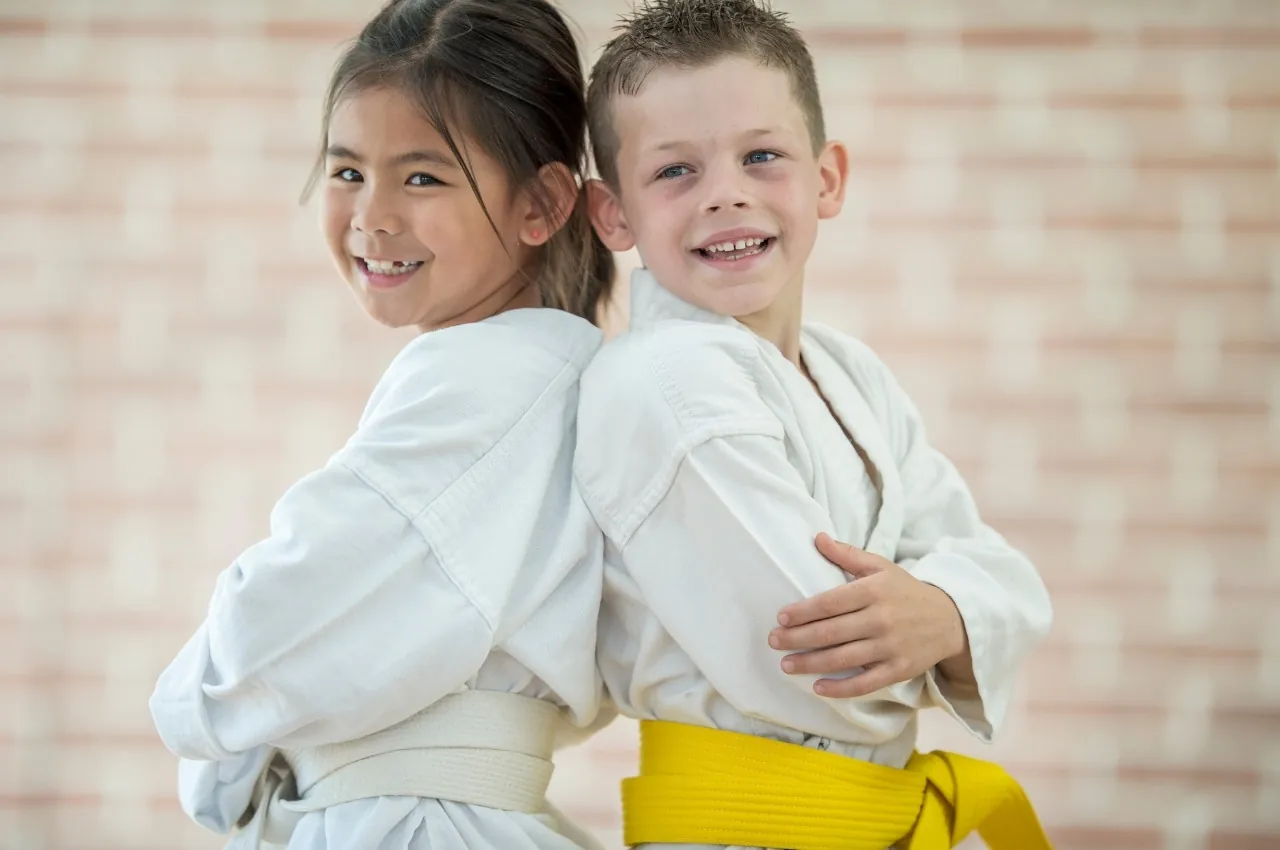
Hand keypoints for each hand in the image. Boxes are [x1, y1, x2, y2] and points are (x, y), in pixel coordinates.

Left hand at [768, 533, 969, 698]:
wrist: (949, 620)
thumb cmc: (906, 591)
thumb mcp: (880, 566)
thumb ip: (848, 554)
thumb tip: (818, 538)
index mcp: (874, 591)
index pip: (831, 602)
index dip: (803, 611)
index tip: (781, 617)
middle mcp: (881, 619)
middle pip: (831, 632)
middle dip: (797, 638)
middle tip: (774, 641)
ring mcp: (890, 647)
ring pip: (843, 659)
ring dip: (810, 663)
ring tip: (786, 665)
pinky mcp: (898, 670)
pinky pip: (865, 683)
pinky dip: (841, 688)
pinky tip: (818, 687)